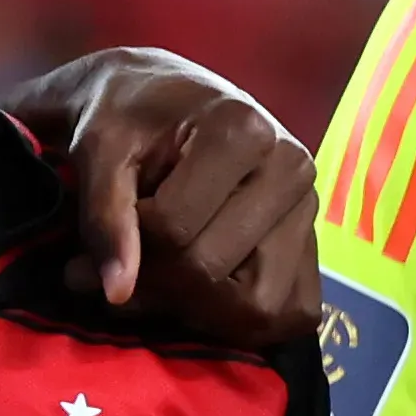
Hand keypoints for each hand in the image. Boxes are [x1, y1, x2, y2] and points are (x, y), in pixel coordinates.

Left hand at [14, 45, 317, 343]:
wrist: (163, 96)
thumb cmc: (128, 117)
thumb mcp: (99, 151)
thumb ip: (104, 218)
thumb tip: (117, 293)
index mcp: (243, 131)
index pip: (175, 230)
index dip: (128, 242)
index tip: (114, 220)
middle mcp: (291, 169)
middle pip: (211, 272)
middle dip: (156, 280)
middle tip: (126, 260)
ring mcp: (309, 211)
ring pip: (256, 307)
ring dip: (200, 311)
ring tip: (167, 277)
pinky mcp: (316, 246)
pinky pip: (293, 313)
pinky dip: (245, 319)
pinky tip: (207, 293)